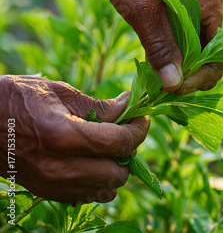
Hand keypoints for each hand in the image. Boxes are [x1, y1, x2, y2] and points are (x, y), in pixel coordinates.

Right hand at [0, 75, 149, 203]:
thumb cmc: (16, 99)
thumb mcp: (58, 92)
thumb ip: (98, 105)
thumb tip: (131, 105)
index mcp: (63, 135)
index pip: (119, 142)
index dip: (138, 129)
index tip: (141, 118)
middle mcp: (59, 166)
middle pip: (119, 172)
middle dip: (129, 151)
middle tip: (124, 131)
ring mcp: (52, 184)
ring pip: (107, 189)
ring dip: (116, 168)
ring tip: (108, 147)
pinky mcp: (47, 192)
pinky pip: (89, 196)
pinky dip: (99, 181)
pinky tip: (92, 161)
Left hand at [60, 0, 222, 94]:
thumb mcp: (140, 10)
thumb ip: (160, 47)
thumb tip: (173, 84)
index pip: (222, 46)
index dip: (203, 73)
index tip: (177, 89)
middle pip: (218, 44)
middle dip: (197, 69)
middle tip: (170, 86)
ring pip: (208, 37)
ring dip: (190, 58)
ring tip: (167, 75)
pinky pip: (200, 26)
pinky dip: (186, 44)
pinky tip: (169, 56)